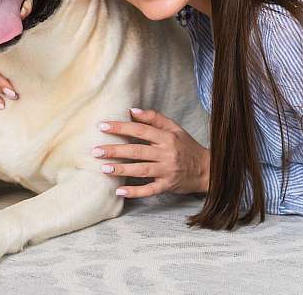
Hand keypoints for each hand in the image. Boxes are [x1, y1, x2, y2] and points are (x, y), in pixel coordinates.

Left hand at [92, 108, 209, 197]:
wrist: (207, 170)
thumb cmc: (187, 147)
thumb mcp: (175, 128)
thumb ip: (155, 118)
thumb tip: (132, 110)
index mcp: (167, 137)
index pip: (140, 130)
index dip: (121, 127)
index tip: (102, 126)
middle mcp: (166, 153)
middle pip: (137, 150)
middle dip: (115, 150)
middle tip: (96, 151)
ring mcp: (167, 171)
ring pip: (141, 170)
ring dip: (121, 169)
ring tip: (104, 168)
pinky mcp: (167, 186)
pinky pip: (149, 190)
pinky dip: (135, 192)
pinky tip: (119, 191)